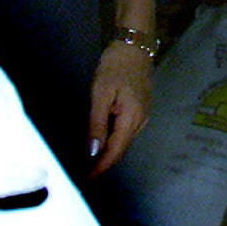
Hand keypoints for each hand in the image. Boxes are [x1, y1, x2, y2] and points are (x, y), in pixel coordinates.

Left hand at [87, 39, 153, 176]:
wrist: (135, 44)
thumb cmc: (116, 66)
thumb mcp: (101, 93)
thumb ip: (97, 123)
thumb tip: (93, 151)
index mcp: (132, 118)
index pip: (115, 151)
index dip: (101, 168)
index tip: (86, 181)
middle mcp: (141, 121)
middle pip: (121, 148)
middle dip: (103, 163)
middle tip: (83, 173)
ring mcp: (143, 115)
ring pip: (124, 140)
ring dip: (108, 152)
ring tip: (89, 161)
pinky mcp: (141, 108)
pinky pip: (126, 131)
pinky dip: (113, 140)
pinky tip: (102, 140)